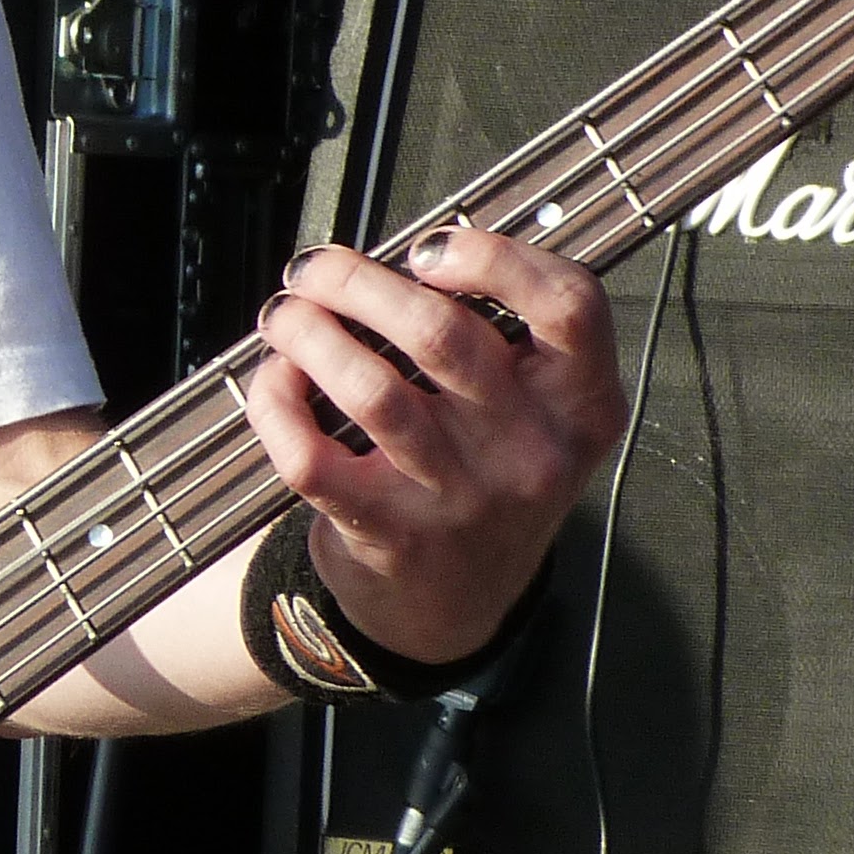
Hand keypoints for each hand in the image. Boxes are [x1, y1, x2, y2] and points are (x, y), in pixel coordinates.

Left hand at [241, 228, 622, 668]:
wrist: (455, 605)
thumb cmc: (486, 479)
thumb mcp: (536, 415)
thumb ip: (503, 337)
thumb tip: (407, 257)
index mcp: (579, 406)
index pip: (569, 306)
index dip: (494, 257)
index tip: (428, 249)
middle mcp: (529, 451)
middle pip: (443, 334)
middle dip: (356, 281)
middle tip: (315, 270)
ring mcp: (459, 497)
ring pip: (370, 387)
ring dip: (308, 332)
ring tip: (285, 315)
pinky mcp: (388, 532)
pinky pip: (310, 454)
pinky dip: (275, 401)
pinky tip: (274, 379)